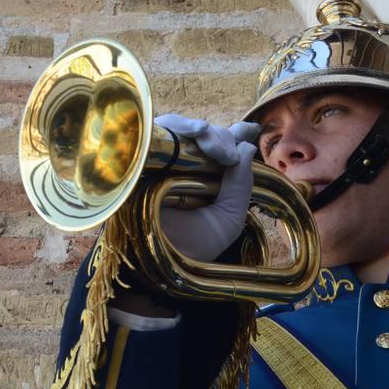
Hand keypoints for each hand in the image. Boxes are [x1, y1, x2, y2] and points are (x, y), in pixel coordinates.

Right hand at [155, 115, 259, 262]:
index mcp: (202, 180)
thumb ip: (241, 185)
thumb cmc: (193, 248)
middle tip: (229, 157)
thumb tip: (247, 146)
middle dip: (223, 139)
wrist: (158, 262)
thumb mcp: (228, 218)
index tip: (251, 131)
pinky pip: (158, 129)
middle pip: (203, 135)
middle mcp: (180, 167)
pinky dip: (180, 125)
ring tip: (216, 149)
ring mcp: (159, 161)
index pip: (219, 148)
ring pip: (183, 128)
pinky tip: (198, 132)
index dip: (236, 135)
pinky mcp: (138, 157)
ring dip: (206, 133)